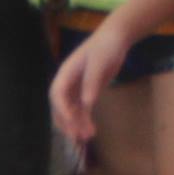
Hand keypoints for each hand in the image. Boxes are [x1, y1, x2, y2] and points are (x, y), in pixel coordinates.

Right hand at [47, 23, 124, 148]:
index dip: (62, 109)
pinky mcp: (86, 91)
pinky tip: (90, 130)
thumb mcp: (99, 62)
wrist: (115, 38)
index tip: (71, 121)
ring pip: (71, 110)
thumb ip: (92, 82)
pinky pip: (81, 109)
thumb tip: (87, 103)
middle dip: (67, 121)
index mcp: (66, 72)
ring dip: (77, 124)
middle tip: (77, 135)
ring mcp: (76, 87)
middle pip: (61, 106)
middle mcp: (67, 82)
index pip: (57, 94)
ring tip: (88, 136)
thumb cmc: (105, 46)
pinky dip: (84, 119)